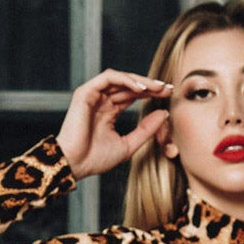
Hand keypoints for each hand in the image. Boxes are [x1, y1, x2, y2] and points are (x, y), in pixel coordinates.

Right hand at [56, 69, 172, 179]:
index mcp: (109, 112)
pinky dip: (125, 80)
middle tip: (168, 88)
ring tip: (157, 88)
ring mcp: (93, 95)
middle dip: (149, 86)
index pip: (132, 96)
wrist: (74, 164)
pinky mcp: (86, 92)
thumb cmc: (96, 159)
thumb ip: (146, 130)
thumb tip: (164, 114)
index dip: (151, 94)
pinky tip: (141, 89)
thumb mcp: (128, 144)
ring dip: (140, 81)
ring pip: (120, 79)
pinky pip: (108, 78)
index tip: (169, 96)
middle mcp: (101, 101)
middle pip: (128, 86)